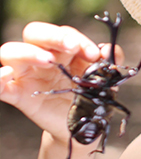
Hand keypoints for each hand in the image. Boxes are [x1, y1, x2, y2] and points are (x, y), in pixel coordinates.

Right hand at [0, 22, 111, 146]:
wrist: (85, 126)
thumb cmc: (92, 96)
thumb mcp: (105, 77)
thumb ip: (111, 61)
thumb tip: (108, 48)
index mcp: (63, 50)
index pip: (63, 33)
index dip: (78, 39)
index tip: (95, 54)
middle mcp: (42, 58)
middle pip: (34, 32)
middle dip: (53, 35)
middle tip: (71, 47)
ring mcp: (27, 76)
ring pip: (10, 52)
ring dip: (27, 52)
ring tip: (47, 60)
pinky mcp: (18, 96)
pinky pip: (0, 87)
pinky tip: (5, 75)